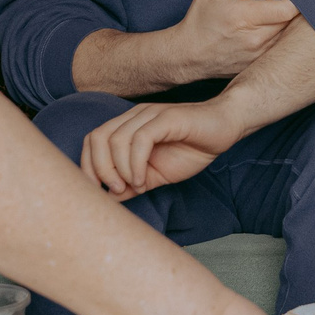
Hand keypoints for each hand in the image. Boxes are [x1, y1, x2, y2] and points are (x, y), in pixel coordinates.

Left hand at [82, 100, 239, 197]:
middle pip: (97, 138)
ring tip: (135, 186)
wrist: (226, 127)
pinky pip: (140, 139)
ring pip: (116, 140)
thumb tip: (107, 199)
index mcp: (128, 126)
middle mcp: (134, 117)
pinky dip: (135, 164)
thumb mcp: (156, 174)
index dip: (88, 166)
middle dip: (99, 169)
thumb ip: (132, 184)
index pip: (92, 140)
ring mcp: (149, 115)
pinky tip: (143, 180)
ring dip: (120, 170)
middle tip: (116, 189)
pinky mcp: (166, 118)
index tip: (99, 191)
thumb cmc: (192, 149)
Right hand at [174, 0, 296, 77]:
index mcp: (244, 17)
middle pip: (291, 24)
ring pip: (287, 38)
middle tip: (278, 4)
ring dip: (285, 26)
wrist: (187, 55)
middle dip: (291, 11)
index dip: (295, 0)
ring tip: (270, 17)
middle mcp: (254, 39)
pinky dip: (279, 40)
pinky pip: (279, 51)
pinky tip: (267, 32)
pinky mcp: (258, 66)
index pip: (287, 10)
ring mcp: (257, 56)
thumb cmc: (200, 18)